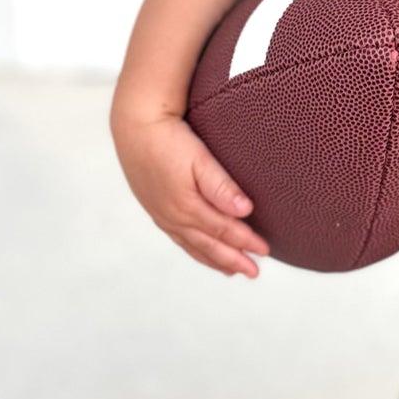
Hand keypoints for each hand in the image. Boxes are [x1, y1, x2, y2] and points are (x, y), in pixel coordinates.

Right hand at [111, 111, 270, 278]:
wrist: (134, 126)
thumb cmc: (167, 138)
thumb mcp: (199, 158)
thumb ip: (221, 187)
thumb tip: (245, 211)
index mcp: (187, 206)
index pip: (223, 230)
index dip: (245, 242)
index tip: (264, 251)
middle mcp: (173, 217)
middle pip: (209, 245)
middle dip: (233, 259)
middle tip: (253, 272)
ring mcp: (162, 215)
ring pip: (192, 245)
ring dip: (214, 259)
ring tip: (232, 270)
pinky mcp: (155, 208)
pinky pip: (178, 238)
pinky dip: (194, 250)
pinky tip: (201, 250)